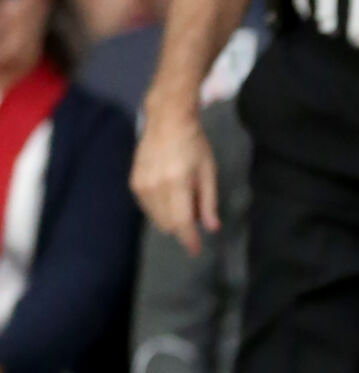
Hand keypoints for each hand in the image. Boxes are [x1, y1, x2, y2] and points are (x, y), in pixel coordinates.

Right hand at [131, 105, 218, 256]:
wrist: (166, 120)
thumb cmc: (193, 145)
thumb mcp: (208, 172)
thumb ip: (208, 203)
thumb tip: (211, 228)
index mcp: (176, 183)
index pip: (181, 222)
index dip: (189, 240)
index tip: (195, 251)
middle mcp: (155, 186)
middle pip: (168, 224)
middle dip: (184, 226)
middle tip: (196, 208)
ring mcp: (141, 184)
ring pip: (157, 219)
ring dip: (172, 218)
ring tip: (184, 196)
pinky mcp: (133, 182)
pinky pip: (148, 208)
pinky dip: (161, 209)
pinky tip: (170, 195)